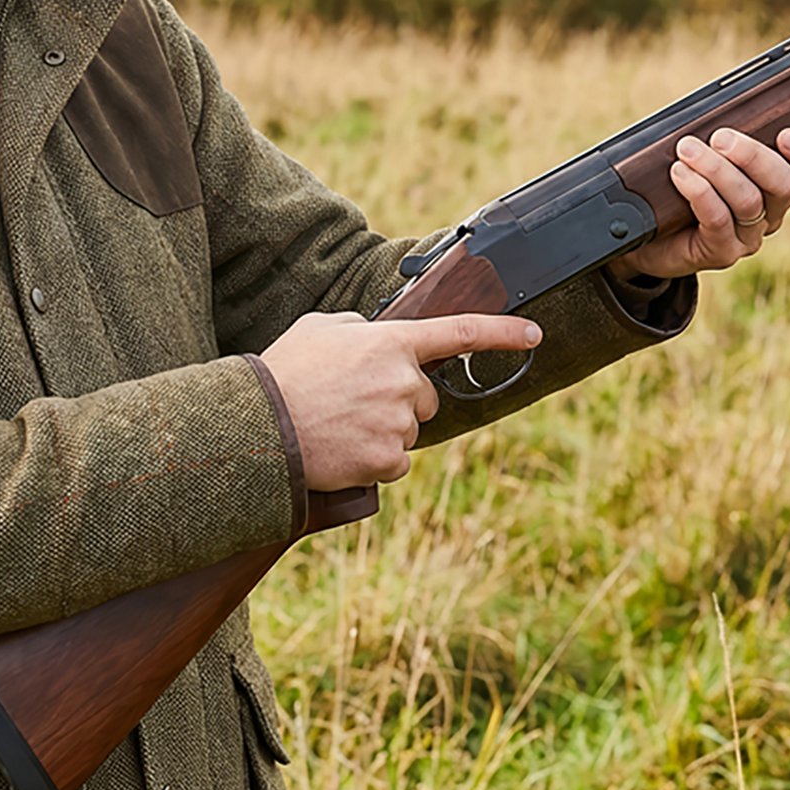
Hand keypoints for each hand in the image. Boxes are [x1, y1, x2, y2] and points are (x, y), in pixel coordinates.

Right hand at [259, 311, 541, 490]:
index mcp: (391, 342)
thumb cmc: (283, 374)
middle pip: (427, 398)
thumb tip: (375, 335)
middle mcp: (403, 381)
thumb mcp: (321, 329)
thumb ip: (361, 328)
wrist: (256, 428)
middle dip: (400, 402)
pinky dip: (375, 461)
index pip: (461, 332)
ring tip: (339, 425)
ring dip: (384, 431)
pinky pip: (396, 462)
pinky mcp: (389, 459)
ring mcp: (399, 422)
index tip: (534, 334)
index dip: (503, 333)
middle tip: (354, 403)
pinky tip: (344, 450)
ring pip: (409, 430)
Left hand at [608, 126, 789, 281]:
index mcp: (776, 185)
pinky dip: (699, 191)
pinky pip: (719, 220)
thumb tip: (727, 106)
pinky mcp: (721, 253)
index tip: (786, 135)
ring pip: (750, 200)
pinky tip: (680, 174)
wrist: (643, 228)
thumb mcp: (705, 151)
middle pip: (785, 185)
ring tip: (687, 151)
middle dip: (753, 155)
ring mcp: (748, 237)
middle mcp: (770, 214)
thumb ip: (725, 136)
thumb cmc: (676, 182)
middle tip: (720, 137)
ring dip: (717, 169)